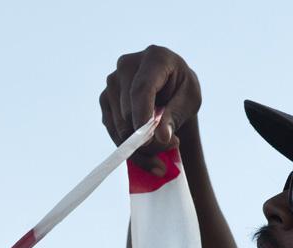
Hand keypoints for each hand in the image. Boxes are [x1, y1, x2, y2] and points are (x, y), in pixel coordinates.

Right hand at [99, 45, 200, 175]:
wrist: (169, 89)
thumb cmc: (181, 91)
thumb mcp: (188, 101)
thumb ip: (175, 116)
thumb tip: (161, 137)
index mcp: (155, 57)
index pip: (142, 89)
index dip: (142, 115)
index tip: (147, 141)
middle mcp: (126, 65)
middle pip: (128, 111)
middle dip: (146, 136)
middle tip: (170, 145)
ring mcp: (111, 82)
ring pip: (119, 124)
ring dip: (138, 144)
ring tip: (160, 145)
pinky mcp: (104, 99)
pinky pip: (112, 130)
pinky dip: (127, 144)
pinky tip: (145, 144)